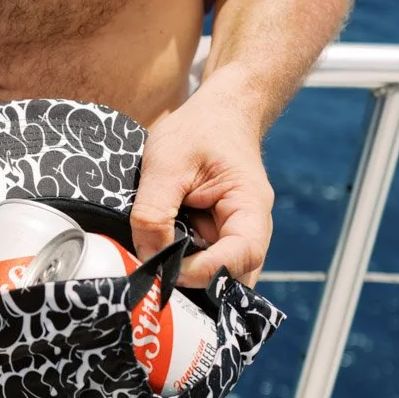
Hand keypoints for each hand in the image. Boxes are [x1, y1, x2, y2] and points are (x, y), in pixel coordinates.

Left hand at [130, 83, 274, 287]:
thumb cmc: (199, 130)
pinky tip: (161, 254)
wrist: (218, 114)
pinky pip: (205, 263)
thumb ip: (153, 212)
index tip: (167, 269)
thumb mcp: (166, 164)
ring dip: (188, 277)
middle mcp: (251, 228)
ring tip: (156, 264)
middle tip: (157, 277)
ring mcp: (236, 236)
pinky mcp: (219, 237)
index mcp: (249, 207)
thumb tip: (148, 256)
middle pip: (234, 277)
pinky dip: (183, 265)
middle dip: (196, 283)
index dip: (204, 271)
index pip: (240, 256)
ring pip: (219, 276)